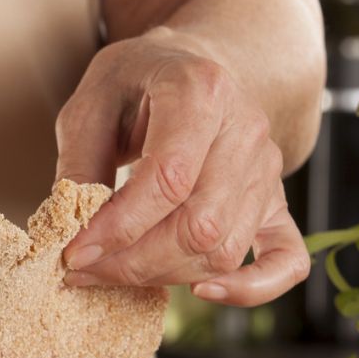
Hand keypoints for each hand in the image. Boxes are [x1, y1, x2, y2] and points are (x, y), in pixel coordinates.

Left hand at [53, 28, 308, 305]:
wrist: (191, 66)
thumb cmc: (135, 83)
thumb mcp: (90, 102)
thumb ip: (80, 163)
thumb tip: (72, 229)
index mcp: (201, 91)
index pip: (168, 179)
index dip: (117, 226)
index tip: (74, 252)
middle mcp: (246, 130)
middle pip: (200, 225)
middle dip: (134, 261)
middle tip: (84, 269)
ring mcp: (267, 169)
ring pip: (225, 250)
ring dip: (166, 275)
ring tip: (114, 271)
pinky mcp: (276, 201)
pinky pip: (286, 260)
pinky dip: (251, 288)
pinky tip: (203, 291)